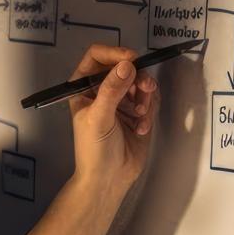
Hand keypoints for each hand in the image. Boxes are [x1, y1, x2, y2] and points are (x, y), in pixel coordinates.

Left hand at [67, 43, 159, 199]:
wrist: (108, 180)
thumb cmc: (94, 151)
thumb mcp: (99, 118)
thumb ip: (112, 90)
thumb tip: (127, 65)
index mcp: (83, 87)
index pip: (97, 56)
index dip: (114, 53)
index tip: (131, 60)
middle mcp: (102, 90)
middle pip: (124, 66)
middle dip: (137, 77)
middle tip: (145, 89)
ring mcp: (121, 100)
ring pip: (140, 82)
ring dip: (145, 96)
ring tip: (141, 116)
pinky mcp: (138, 112)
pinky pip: (150, 100)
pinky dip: (149, 112)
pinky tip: (141, 128)